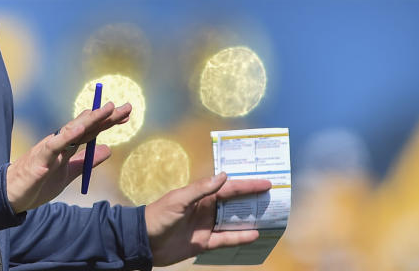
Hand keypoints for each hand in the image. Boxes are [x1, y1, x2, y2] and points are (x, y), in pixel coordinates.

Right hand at [5, 101, 130, 213]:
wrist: (12, 196)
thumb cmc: (38, 183)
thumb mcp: (69, 173)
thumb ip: (87, 161)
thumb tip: (109, 150)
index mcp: (67, 145)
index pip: (91, 130)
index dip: (108, 121)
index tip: (126, 114)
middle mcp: (59, 142)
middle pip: (86, 125)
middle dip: (106, 116)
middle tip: (127, 107)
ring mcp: (49, 148)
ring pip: (71, 130)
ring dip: (89, 120)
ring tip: (105, 111)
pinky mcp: (39, 159)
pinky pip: (53, 146)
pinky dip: (65, 137)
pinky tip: (78, 130)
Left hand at [144, 173, 271, 266]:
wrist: (144, 241)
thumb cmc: (159, 215)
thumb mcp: (178, 199)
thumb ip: (201, 188)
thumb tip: (224, 176)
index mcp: (202, 195)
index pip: (229, 187)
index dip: (247, 184)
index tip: (266, 182)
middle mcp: (207, 208)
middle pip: (235, 203)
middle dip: (252, 199)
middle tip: (274, 197)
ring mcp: (207, 225)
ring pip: (233, 221)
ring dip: (249, 218)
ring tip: (269, 216)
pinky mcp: (204, 242)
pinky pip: (226, 239)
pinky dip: (240, 237)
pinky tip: (254, 235)